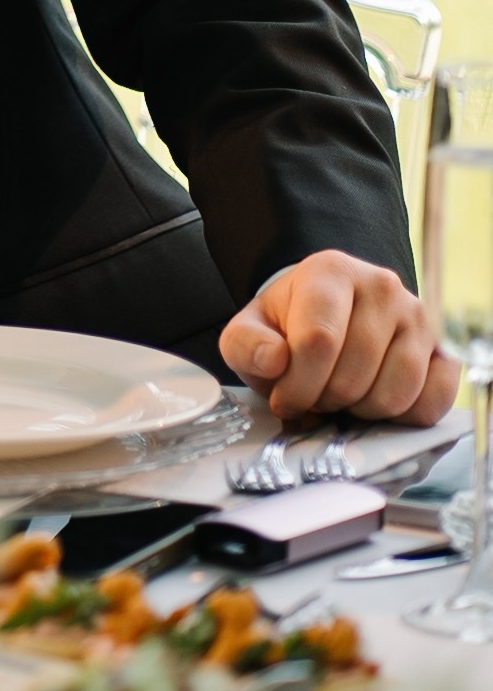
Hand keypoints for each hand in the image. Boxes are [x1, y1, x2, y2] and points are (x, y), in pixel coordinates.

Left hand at [220, 249, 457, 423]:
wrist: (330, 317)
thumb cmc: (289, 327)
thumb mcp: (250, 331)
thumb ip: (247, 345)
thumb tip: (275, 361)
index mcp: (331, 271)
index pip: (319, 341)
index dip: (298, 386)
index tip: (284, 401)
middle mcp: (382, 286)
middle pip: (354, 374)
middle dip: (326, 400)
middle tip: (314, 395)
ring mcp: (419, 318)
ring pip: (394, 395)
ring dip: (361, 412)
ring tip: (342, 395)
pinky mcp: (443, 351)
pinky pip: (432, 403)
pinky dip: (402, 419)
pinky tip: (375, 402)